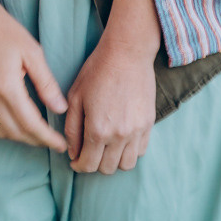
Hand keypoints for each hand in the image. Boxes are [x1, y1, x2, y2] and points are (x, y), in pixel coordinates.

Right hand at [0, 0, 68, 152]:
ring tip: (39, 135)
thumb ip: (46, 83)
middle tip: (54, 141)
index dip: (47, 137)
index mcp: (6, 86)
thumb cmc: (6, 31)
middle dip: (37, 140)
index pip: (30, 123)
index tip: (61, 145)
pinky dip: (5, 130)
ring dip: (21, 137)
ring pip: (1, 131)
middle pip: (16, 132)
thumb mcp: (33, 52)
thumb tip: (60, 109)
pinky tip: (18, 125)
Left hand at [64, 32, 156, 175]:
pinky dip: (130, 151)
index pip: (88, 165)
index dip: (79, 165)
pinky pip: (141, 151)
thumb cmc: (97, 70)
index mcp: (97, 129)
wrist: (127, 52)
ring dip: (114, 160)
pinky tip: (121, 139)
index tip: (76, 160)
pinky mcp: (149, 123)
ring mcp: (136, 131)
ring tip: (107, 147)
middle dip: (95, 163)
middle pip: (107, 169)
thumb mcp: (75, 96)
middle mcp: (119, 135)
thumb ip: (71, 128)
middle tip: (90, 151)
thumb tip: (73, 153)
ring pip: (126, 164)